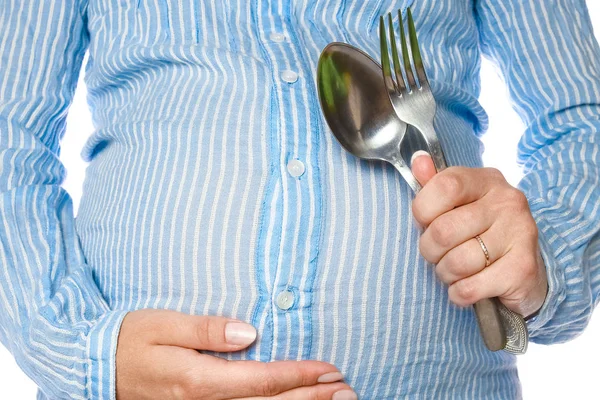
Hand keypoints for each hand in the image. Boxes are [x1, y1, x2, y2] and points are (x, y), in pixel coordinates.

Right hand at [116, 309, 355, 399]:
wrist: (97, 368)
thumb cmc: (131, 340)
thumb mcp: (163, 324)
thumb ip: (207, 329)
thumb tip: (250, 333)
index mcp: (198, 380)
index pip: (261, 380)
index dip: (299, 375)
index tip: (329, 368)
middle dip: (312, 399)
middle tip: (347, 390)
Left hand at [410, 152, 547, 317]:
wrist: (526, 272)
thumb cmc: (482, 234)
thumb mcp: (459, 204)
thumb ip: (435, 183)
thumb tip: (418, 160)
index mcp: (486, 181)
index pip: (444, 186)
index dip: (423, 211)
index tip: (426, 223)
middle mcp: (507, 202)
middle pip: (443, 231)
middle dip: (430, 250)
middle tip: (439, 254)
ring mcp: (519, 234)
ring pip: (456, 262)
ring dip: (446, 274)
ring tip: (454, 271)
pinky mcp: (523, 269)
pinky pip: (470, 288)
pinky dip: (459, 293)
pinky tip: (467, 287)